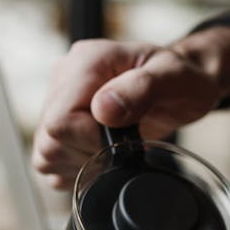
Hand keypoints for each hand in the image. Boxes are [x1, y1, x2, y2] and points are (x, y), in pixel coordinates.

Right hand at [32, 26, 229, 188]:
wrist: (183, 85)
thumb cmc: (182, 77)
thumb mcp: (174, 78)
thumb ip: (141, 88)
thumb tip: (103, 109)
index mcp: (87, 61)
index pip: (60, 119)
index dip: (89, 140)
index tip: (123, 138)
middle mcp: (66, 79)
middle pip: (49, 139)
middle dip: (89, 153)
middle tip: (124, 144)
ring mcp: (60, 101)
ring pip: (45, 153)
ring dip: (82, 163)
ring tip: (115, 148)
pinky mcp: (63, 124)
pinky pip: (50, 161)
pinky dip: (77, 168)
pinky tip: (103, 155)